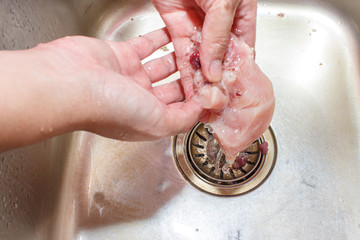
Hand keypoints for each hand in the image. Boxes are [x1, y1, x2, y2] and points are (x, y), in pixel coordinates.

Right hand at [0, 28, 201, 150]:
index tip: (214, 90)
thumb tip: (203, 110)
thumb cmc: (106, 109)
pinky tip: (175, 35)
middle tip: (211, 67)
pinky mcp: (122, 55)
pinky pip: (147, 46)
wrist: (70, 83)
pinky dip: (161, 40)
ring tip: (199, 50)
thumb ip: (184, 119)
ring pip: (163, 66)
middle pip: (173, 89)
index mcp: (148, 121)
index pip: (180, 112)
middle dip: (192, 79)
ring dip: (180, 58)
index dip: (198, 102)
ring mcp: (131, 77)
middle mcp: (139, 101)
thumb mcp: (157, 122)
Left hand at [152, 0, 256, 92]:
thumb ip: (218, 36)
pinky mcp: (176, 24)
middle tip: (215, 100)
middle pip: (219, 57)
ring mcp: (197, 24)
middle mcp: (219, 22)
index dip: (237, 70)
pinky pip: (182, 52)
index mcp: (240, 14)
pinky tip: (188, 87)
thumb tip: (215, 70)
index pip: (241, 49)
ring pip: (199, 58)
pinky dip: (184, 70)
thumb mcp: (223, 3)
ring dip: (199, 79)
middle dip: (217, 79)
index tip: (232, 89)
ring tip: (201, 99)